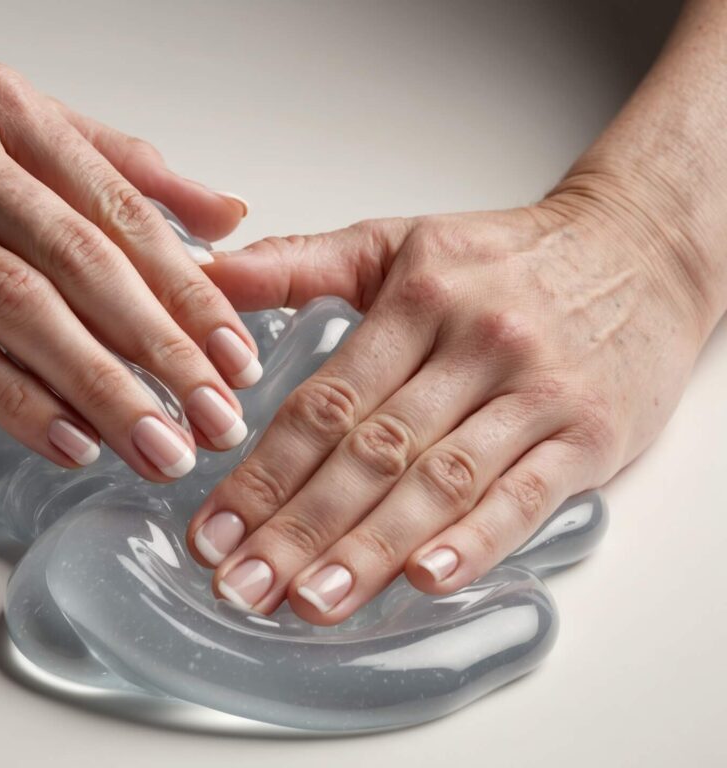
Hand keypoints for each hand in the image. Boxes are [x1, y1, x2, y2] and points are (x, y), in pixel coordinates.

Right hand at [0, 62, 257, 479]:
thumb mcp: (14, 129)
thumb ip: (124, 169)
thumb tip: (226, 215)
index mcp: (10, 112)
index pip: (121, 211)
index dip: (188, 291)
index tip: (238, 358)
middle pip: (79, 262)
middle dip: (160, 349)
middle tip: (214, 417)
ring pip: (16, 307)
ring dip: (99, 386)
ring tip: (157, 445)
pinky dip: (14, 397)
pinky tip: (69, 438)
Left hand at [187, 185, 714, 622]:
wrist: (639, 249)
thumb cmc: (506, 257)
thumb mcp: (396, 242)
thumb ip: (297, 263)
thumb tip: (207, 276)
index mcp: (416, 300)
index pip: (325, 402)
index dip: (262, 472)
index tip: (213, 531)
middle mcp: (472, 346)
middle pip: (371, 451)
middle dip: (297, 527)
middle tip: (240, 584)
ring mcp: (533, 393)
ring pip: (440, 481)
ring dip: (370, 550)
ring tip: (309, 602)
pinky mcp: (588, 434)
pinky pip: (527, 495)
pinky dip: (476, 541)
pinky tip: (424, 580)